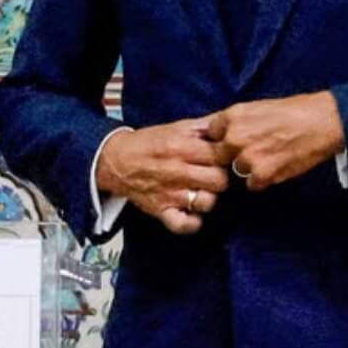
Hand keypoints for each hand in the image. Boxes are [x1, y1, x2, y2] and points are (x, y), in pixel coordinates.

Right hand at [97, 119, 231, 234]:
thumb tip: (232, 122)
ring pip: (207, 202)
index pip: (222, 155)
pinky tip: (193, 213)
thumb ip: (207, 125)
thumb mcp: (178, 127)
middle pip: (220, 181)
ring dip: (209, 198)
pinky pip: (183, 225)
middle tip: (214, 175)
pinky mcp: (161, 211)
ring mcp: (170, 194)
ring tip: (203, 191)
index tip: (227, 158)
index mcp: (184, 147)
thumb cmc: (150, 143)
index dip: (229, 157)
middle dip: (222, 178)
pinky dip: (192, 223)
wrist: (116, 160)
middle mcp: (178, 171)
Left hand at [203, 91, 345, 190]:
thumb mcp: (259, 106)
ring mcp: (247, 157)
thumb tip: (217, 131)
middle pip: (218, 156)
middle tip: (255, 151)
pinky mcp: (262, 174)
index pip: (210, 134)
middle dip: (232, 156)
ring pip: (235, 171)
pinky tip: (278, 166)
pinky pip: (252, 184)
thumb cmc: (296, 111)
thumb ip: (237, 120)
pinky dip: (264, 180)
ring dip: (249, 169)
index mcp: (233, 116)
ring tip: (271, 157)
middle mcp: (235, 136)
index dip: (222, 139)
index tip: (234, 141)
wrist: (323, 122)